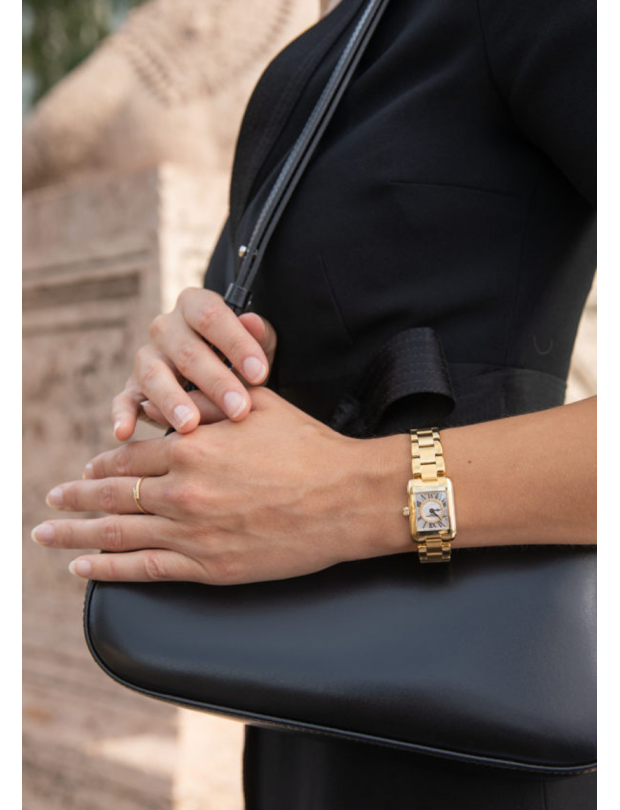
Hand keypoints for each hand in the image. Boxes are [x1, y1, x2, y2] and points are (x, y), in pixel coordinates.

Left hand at [32, 388, 407, 583]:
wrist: (347, 496)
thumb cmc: (307, 447)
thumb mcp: (256, 406)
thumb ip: (208, 401)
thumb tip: (175, 400)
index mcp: (192, 448)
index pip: (128, 458)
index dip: (101, 466)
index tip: (86, 470)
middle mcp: (182, 491)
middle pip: (110, 497)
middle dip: (75, 499)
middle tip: (51, 502)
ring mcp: (193, 532)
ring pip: (116, 536)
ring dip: (75, 535)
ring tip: (47, 534)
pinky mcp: (210, 567)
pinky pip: (145, 570)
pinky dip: (108, 569)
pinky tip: (84, 568)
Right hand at [112, 287, 277, 439]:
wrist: (218, 378)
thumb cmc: (240, 359)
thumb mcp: (259, 345)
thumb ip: (260, 335)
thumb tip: (253, 322)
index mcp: (194, 305)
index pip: (211, 316)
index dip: (236, 344)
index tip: (260, 374)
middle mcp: (165, 327)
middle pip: (186, 351)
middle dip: (215, 383)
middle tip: (239, 409)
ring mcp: (146, 357)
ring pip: (154, 375)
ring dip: (172, 401)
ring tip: (191, 425)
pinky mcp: (133, 387)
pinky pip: (123, 400)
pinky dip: (121, 416)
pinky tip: (124, 432)